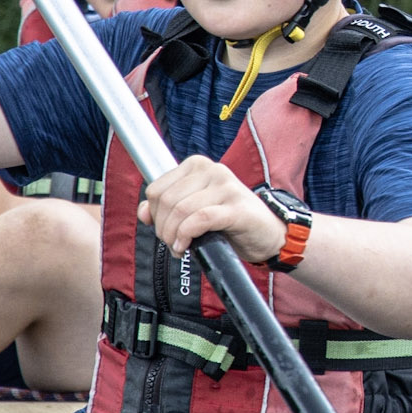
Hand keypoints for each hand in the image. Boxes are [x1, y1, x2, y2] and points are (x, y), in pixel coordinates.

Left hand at [141, 155, 286, 261]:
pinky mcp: (237, 209)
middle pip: (166, 200)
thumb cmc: (230, 220)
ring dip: (173, 236)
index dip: (153, 214)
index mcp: (198, 165)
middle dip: (163, 228)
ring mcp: (227, 188)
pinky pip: (200, 220)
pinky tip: (186, 246)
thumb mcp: (194, 208)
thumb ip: (166, 206)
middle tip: (172, 242)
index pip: (157, 189)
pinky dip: (186, 236)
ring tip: (180, 247)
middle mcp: (213, 170)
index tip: (164, 229)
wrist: (268, 233)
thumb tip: (143, 212)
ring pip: (180, 211)